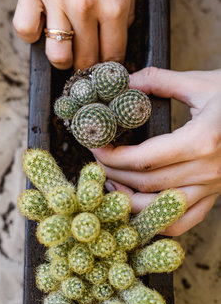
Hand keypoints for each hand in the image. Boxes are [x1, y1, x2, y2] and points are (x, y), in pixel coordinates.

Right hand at [13, 0, 136, 69]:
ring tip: (63, 48)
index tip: (102, 67)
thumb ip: (123, 11)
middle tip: (82, 60)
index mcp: (115, 6)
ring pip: (57, 55)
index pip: (111, 56)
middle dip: (85, 66)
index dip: (107, 67)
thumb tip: (115, 37)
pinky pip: (25, 31)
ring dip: (61, 58)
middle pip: (84, 60)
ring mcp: (56, 0)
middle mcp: (85, 8)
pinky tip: (40, 25)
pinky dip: (31, 34)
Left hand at [91, 67, 220, 235]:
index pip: (144, 158)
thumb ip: (160, 80)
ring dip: (130, 203)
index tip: (95, 148)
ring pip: (162, 209)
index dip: (113, 157)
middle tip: (96, 164)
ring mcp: (213, 187)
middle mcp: (207, 170)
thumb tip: (126, 81)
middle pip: (147, 184)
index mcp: (201, 141)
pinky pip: (186, 221)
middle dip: (114, 176)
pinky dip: (159, 222)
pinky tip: (140, 211)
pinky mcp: (216, 195)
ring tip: (111, 187)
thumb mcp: (202, 83)